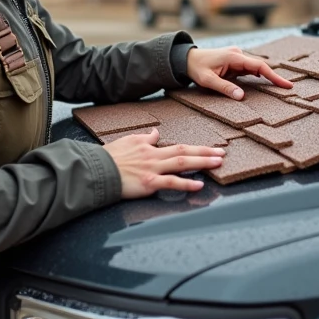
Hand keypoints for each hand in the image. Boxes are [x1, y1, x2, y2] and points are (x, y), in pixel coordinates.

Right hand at [103, 128, 224, 196]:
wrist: (96, 170)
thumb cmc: (109, 157)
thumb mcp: (127, 141)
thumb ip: (144, 138)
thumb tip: (155, 134)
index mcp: (149, 147)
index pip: (177, 146)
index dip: (195, 148)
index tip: (210, 148)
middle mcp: (154, 156)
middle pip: (184, 152)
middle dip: (205, 152)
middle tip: (222, 153)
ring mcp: (152, 169)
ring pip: (181, 163)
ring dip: (201, 162)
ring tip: (218, 163)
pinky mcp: (148, 183)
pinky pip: (170, 183)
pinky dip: (186, 183)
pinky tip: (199, 184)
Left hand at [185, 46, 291, 99]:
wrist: (186, 58)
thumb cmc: (196, 68)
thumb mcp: (208, 80)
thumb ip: (224, 87)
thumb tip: (241, 96)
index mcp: (234, 57)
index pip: (259, 67)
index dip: (273, 76)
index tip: (285, 85)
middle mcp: (238, 55)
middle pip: (260, 67)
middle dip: (274, 77)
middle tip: (288, 88)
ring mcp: (236, 57)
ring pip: (255, 68)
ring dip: (266, 77)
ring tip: (280, 88)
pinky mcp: (234, 62)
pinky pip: (249, 70)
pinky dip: (258, 76)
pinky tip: (265, 84)